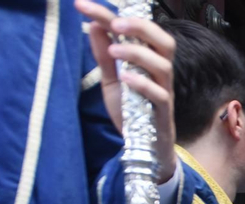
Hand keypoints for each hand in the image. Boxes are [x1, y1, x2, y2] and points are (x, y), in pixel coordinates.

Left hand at [78, 0, 176, 183]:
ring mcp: (163, 91)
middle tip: (116, 22)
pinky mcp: (164, 111)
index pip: (134, 31)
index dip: (108, 14)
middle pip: (164, 41)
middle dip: (140, 26)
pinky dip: (142, 83)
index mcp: (146, 60)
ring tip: (115, 51)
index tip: (81, 5)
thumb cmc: (132, 112)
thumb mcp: (111, 80)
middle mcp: (159, 72)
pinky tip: (125, 77)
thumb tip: (95, 25)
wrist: (144, 147)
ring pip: (163, 64)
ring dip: (138, 53)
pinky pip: (160, 93)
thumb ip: (104, 55)